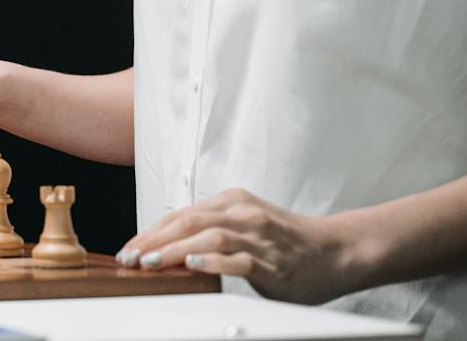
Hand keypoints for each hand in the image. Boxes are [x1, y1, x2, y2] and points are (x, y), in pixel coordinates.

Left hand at [118, 188, 353, 304]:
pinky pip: (240, 260)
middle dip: (153, 240)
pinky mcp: (274, 262)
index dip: (150, 231)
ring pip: (209, 238)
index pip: (181, 215)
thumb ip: (213, 227)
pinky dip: (215, 262)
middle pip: (188, 222)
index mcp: (233, 202)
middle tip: (130, 257)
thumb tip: (168, 243)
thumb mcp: (246, 223)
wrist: (337, 251)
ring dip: (175, 250)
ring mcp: (259, 238)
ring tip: (150, 262)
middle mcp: (243, 214)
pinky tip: (195, 265)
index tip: (128, 247)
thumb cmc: (287, 241)